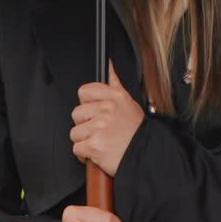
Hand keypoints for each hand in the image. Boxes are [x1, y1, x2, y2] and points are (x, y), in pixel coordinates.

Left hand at [71, 61, 144, 177]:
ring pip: (75, 133)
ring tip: (100, 142)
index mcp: (115, 97)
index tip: (93, 113)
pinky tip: (97, 153)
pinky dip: (84, 155)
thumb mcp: (129, 103)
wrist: (145, 156)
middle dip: (84, 124)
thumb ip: (114, 84)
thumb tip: (108, 65)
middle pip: (76, 114)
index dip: (86, 104)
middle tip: (99, 131)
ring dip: (84, 141)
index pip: (84, 91)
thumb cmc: (136, 133)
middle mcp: (107, 110)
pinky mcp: (94, 145)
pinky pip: (77, 148)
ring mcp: (99, 128)